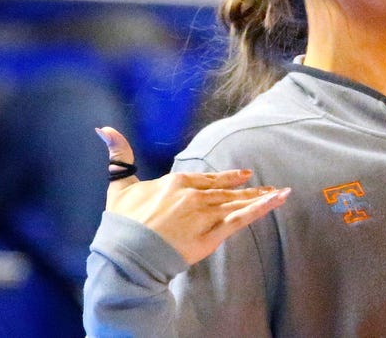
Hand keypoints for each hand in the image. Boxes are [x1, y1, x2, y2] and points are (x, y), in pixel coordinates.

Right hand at [96, 126, 289, 265]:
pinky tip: (276, 202)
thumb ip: (118, 157)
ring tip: (281, 194)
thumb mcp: (118, 186)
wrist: (127, 256)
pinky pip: (242, 218)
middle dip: (248, 190)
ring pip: (237, 203)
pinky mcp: (212, 234)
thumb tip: (104, 128)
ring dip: (260, 198)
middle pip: (226, 191)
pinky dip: (261, 209)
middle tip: (269, 187)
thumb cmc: (121, 224)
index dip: (227, 178)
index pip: (207, 179)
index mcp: (176, 183)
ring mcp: (205, 215)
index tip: (244, 175)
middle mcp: (194, 196)